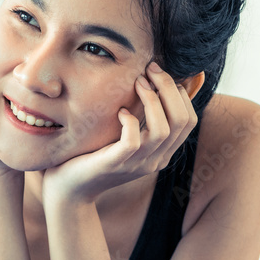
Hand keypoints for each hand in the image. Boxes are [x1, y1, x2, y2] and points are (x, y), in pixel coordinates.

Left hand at [41, 62, 198, 205]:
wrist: (70, 189)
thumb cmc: (94, 155)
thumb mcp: (124, 137)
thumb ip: (140, 119)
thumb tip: (154, 84)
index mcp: (162, 153)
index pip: (189, 121)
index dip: (180, 93)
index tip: (160, 75)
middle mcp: (155, 160)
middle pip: (181, 121)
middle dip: (169, 88)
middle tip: (151, 69)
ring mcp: (137, 165)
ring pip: (162, 130)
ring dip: (152, 100)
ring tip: (138, 82)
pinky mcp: (115, 165)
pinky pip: (133, 142)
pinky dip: (130, 121)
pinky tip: (120, 111)